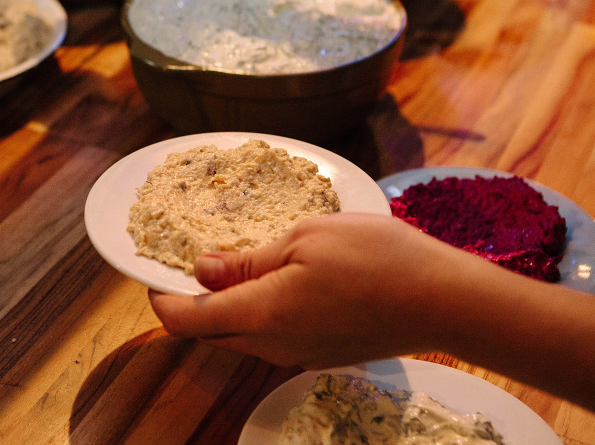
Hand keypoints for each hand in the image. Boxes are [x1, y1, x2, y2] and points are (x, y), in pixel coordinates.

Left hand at [149, 213, 499, 368]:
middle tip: (190, 264)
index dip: (161, 299)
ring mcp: (299, 354)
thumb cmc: (375, 258)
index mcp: (261, 315)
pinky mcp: (320, 352)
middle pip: (209, 333)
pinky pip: (270, 338)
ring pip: (240, 337)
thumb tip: (202, 271)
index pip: (187, 319)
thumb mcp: (303, 240)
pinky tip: (271, 281)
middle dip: (189, 305)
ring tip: (231, 266)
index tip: (153, 274)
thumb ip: (247, 261)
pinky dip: (255, 313)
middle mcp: (273, 346)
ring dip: (223, 309)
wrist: (442, 299)